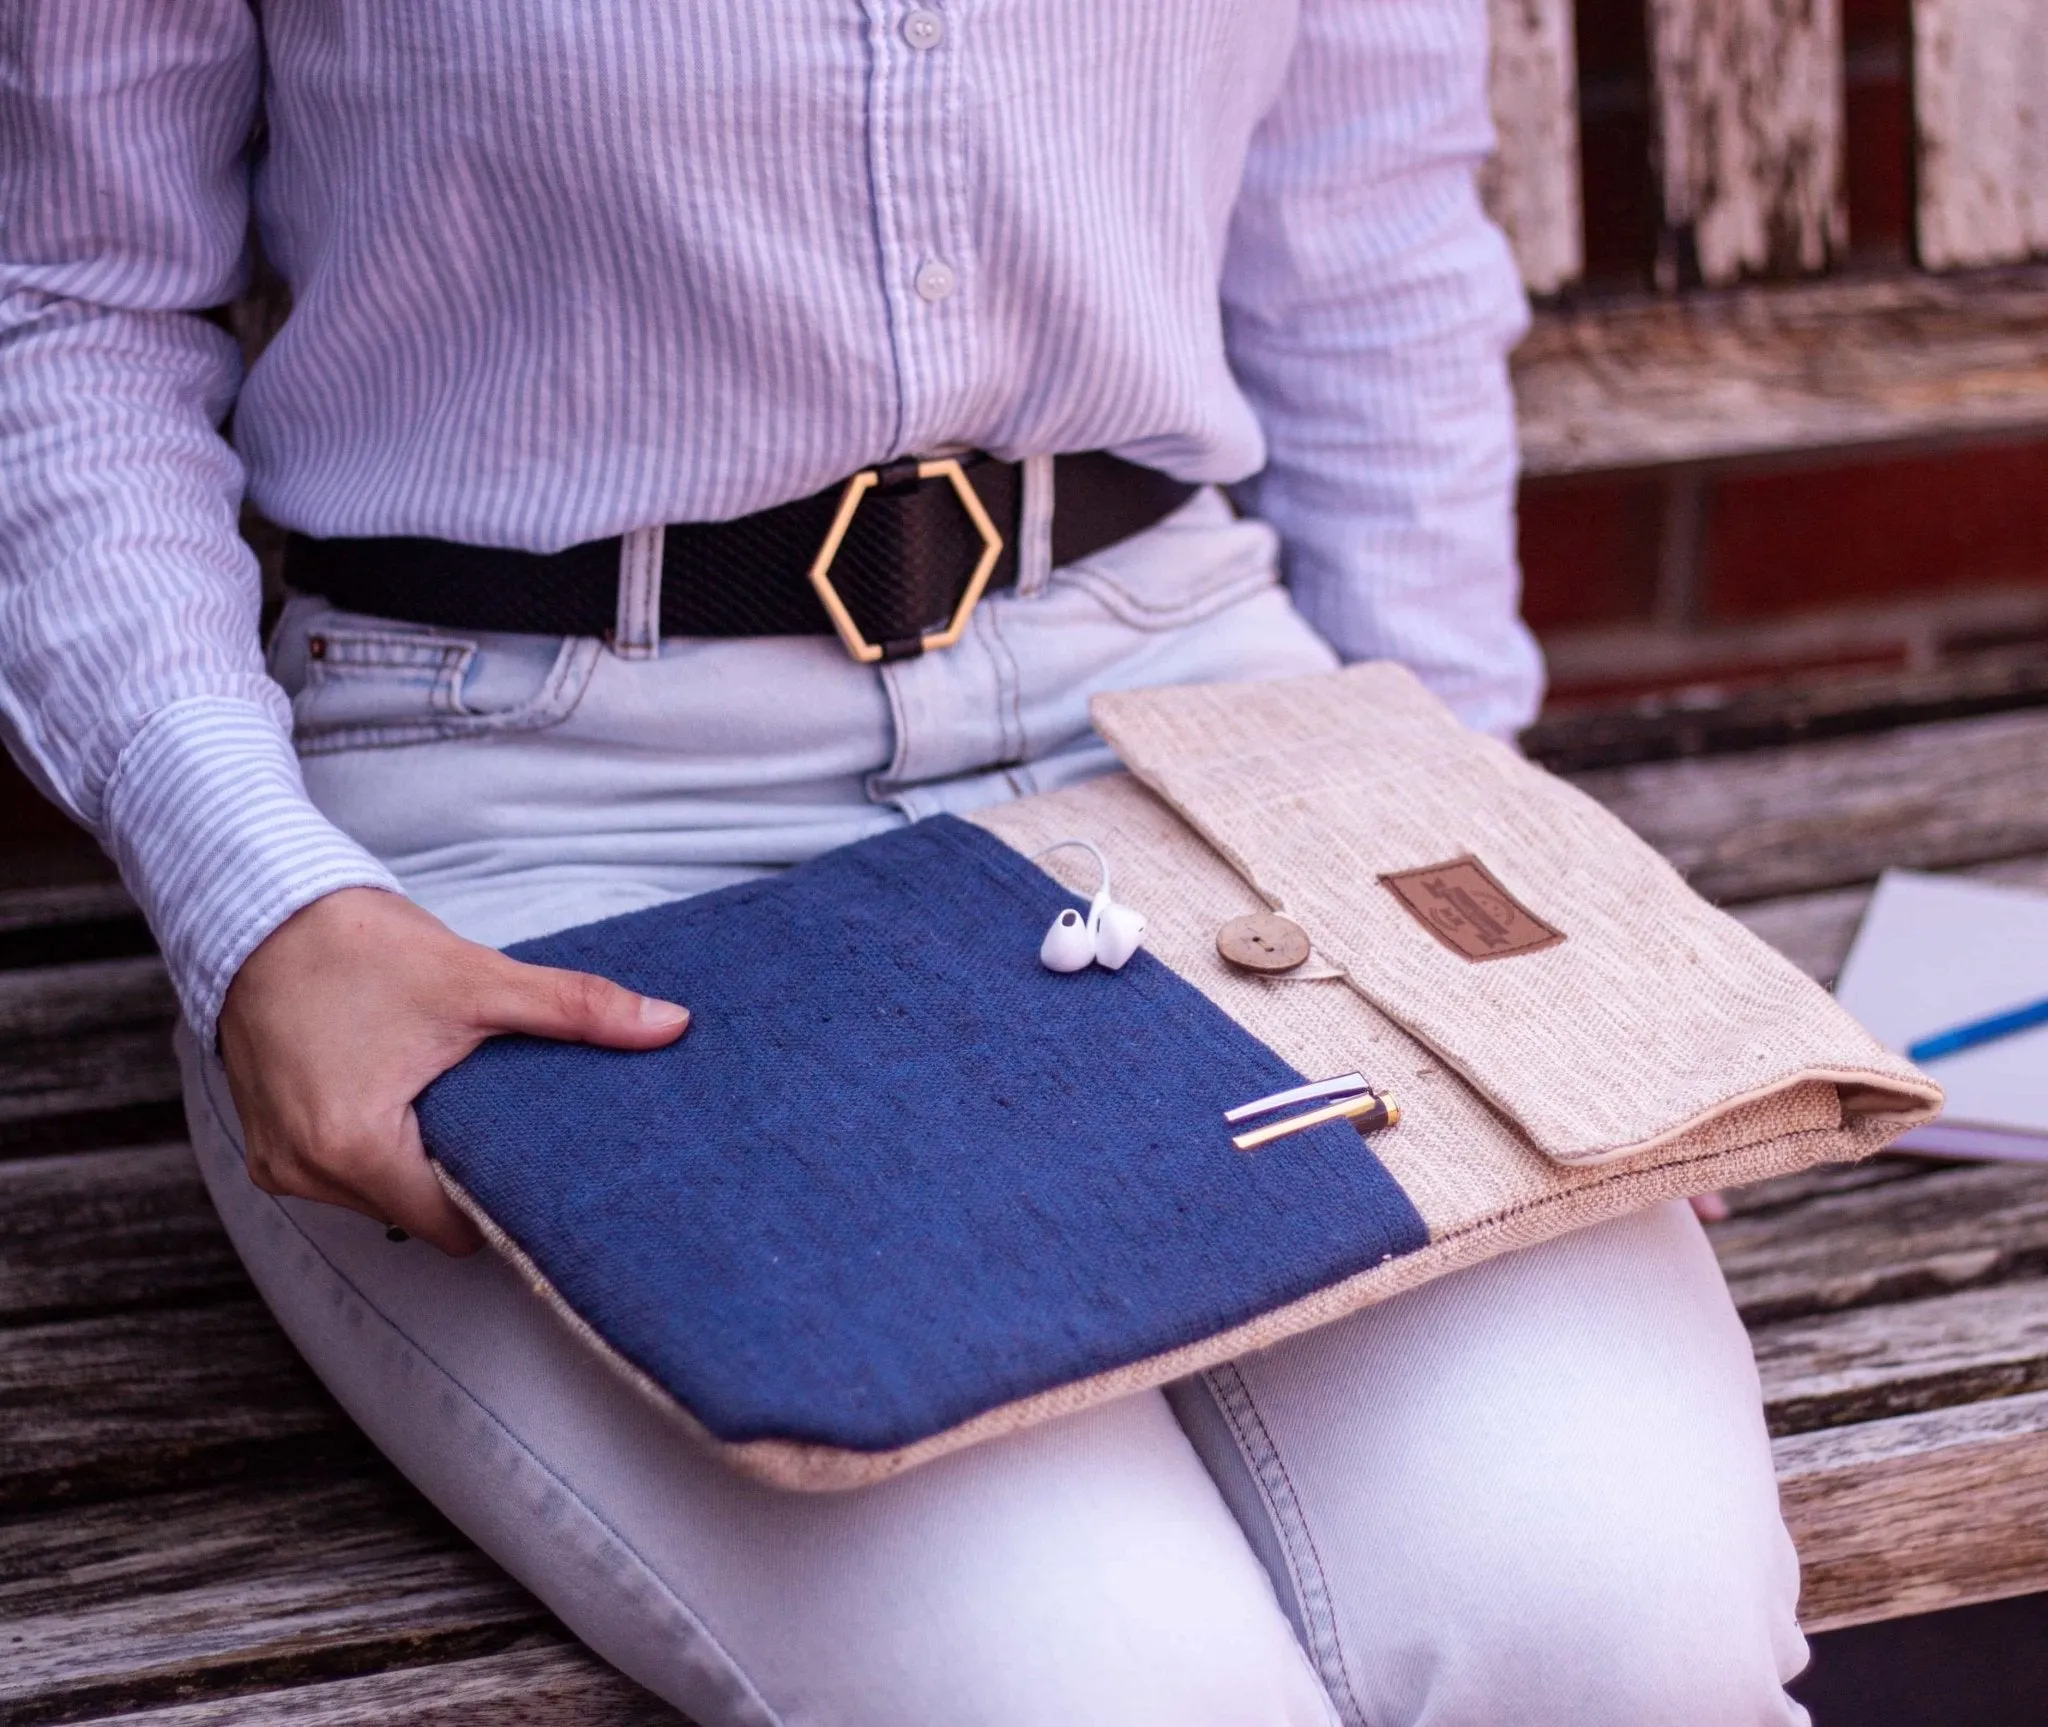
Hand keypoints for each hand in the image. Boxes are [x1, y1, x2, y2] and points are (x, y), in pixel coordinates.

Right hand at [216, 887, 689, 1254]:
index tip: (538, 1163)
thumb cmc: (357, 947)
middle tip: (502, 1119)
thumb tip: (672, 1023)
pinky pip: (340, 1169)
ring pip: (380, 1193)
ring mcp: (278, 1163)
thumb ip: (578, 1010)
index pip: (455, 1225)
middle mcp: (306, 1173)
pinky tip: (399, 1094)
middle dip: (462, 1171)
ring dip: (416, 1157)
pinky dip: (375, 1144)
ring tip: (445, 1098)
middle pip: (418, 1211)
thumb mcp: (479, 981)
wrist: (260, 908)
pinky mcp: (266, 1144)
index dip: (502, 1196)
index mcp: (355, 1150)